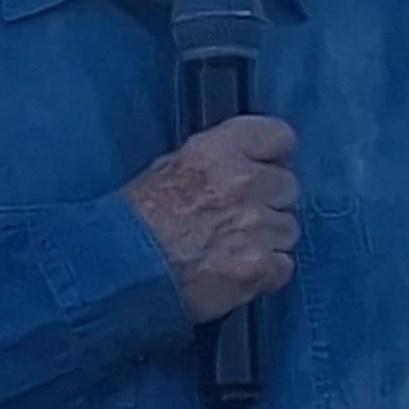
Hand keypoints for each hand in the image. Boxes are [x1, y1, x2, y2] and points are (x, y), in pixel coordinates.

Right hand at [124, 116, 299, 324]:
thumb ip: (218, 159)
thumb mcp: (171, 166)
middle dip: (268, 202)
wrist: (119, 270)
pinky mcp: (258, 267)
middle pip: (289, 186)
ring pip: (288, 229)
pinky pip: (284, 265)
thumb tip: (251, 161)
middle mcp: (241, 182)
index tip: (262, 169)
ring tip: (230, 247)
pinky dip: (265, 272)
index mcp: (218, 150)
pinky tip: (236, 270)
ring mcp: (253, 226)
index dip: (270, 157)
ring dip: (267, 239)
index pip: (279, 136)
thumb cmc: (139, 220)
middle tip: (235, 217)